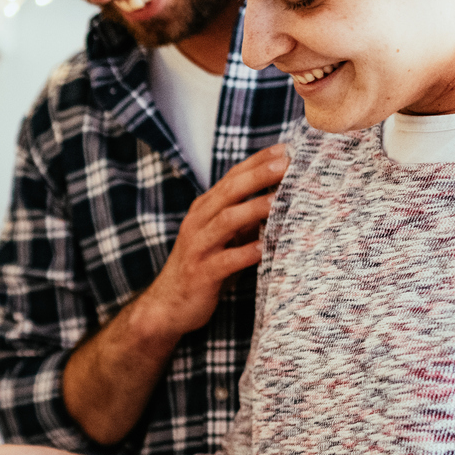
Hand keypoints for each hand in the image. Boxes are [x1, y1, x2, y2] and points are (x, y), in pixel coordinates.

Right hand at [138, 144, 288, 338]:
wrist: (167, 305)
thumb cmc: (202, 267)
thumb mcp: (224, 238)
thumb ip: (245, 218)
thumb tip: (279, 197)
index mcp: (205, 209)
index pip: (233, 177)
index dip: (258, 161)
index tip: (286, 149)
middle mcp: (199, 222)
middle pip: (229, 191)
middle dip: (259, 176)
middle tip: (287, 164)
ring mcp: (198, 247)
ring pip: (225, 221)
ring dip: (253, 209)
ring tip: (278, 201)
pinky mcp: (200, 274)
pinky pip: (224, 261)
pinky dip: (244, 253)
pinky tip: (264, 249)